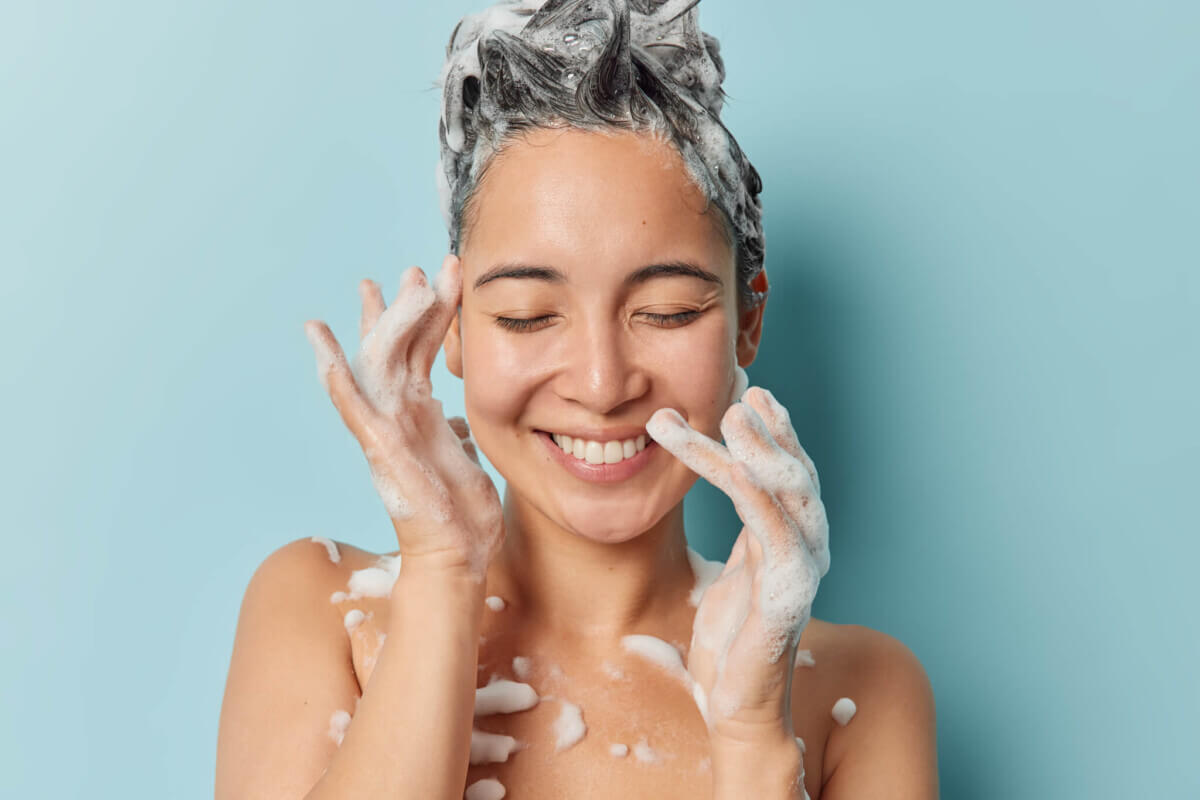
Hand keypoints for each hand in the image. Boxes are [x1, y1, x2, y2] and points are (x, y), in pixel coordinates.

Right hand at [303, 254, 503, 579]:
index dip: (428, 312)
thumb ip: (457, 435)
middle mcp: (399, 415)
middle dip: (401, 304)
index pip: (420, 350)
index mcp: (419, 414)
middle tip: (408, 267)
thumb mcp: (468, 460)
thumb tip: (458, 423)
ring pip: (377, 362)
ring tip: (384, 284)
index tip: (437, 275)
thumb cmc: (463, 518)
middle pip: (394, 346)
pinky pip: (353, 407)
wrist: (456, 558)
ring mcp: (387, 430)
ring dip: (380, 321)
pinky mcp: (382, 450)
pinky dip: (336, 375)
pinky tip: (321, 344)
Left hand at [645, 387, 829, 738]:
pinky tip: (731, 458)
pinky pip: (769, 524)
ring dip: (758, 446)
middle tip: (742, 390)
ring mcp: (802, 566)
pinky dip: (751, 486)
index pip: (788, 473)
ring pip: (784, 489)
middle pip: (795, 472)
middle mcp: (807, 547)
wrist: (736, 706)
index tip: (751, 391)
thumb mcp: (729, 576)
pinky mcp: (785, 588)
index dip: (774, 431)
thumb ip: (738, 538)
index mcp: (791, 541)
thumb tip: (724, 499)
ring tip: (733, 411)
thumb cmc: (728, 645)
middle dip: (769, 429)